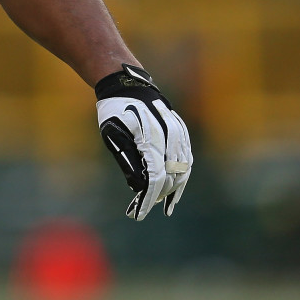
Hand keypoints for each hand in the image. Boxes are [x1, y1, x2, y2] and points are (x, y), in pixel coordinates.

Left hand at [95, 64, 191, 220]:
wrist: (128, 85)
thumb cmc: (115, 110)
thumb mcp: (112, 134)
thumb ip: (126, 159)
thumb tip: (138, 186)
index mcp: (151, 137)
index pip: (155, 176)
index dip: (148, 197)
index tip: (138, 213)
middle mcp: (170, 137)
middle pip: (170, 176)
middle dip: (156, 195)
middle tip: (140, 208)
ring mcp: (179, 134)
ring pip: (183, 171)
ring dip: (172, 190)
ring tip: (158, 204)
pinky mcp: (182, 134)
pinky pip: (187, 160)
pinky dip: (182, 177)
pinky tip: (173, 192)